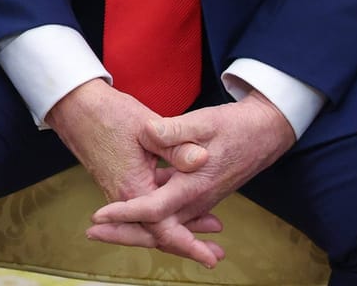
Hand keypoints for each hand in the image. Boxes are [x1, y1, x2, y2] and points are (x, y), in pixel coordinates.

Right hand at [46, 79, 222, 267]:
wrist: (75, 106)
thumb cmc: (108, 113)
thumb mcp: (146, 125)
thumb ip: (176, 145)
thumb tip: (202, 159)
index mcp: (133, 188)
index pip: (163, 230)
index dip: (189, 245)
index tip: (211, 256)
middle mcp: (123, 197)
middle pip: (156, 235)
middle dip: (186, 246)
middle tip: (214, 254)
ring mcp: (119, 192)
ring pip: (150, 223)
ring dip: (178, 228)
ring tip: (208, 228)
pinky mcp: (119, 183)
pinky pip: (143, 211)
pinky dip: (164, 214)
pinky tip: (183, 207)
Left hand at [87, 90, 295, 255]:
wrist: (265, 133)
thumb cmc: (234, 126)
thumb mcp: (204, 122)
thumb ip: (175, 130)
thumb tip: (150, 133)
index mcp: (193, 185)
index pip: (154, 209)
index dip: (125, 214)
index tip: (99, 216)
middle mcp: (196, 200)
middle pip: (155, 228)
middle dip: (123, 234)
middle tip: (91, 233)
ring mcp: (198, 201)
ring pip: (163, 224)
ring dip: (134, 227)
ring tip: (103, 227)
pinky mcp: (198, 196)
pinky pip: (171, 215)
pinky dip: (151, 218)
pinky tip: (130, 212)